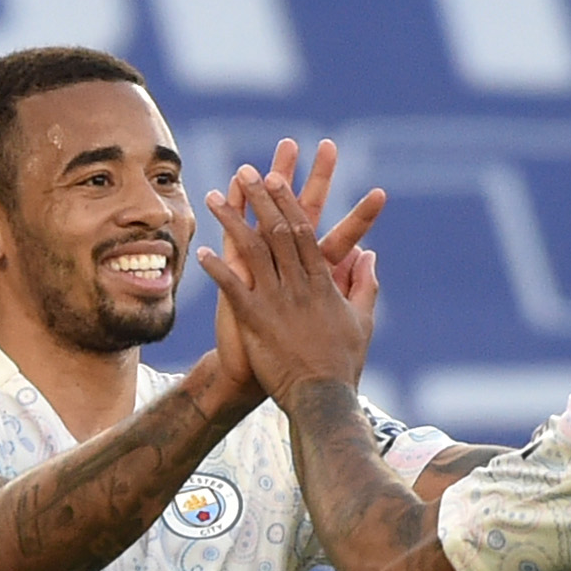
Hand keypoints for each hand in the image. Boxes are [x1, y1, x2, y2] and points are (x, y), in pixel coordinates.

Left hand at [200, 164, 374, 403]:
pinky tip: (201, 250)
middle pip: (277, 231)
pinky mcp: (257, 321)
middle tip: (245, 171)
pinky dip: (217, 268)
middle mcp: (299, 284)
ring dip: (231, 221)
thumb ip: (366, 284)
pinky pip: (233, 288)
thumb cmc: (343, 365)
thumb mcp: (363, 321)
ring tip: (212, 198)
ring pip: (252, 250)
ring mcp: (277, 301)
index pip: (303, 232)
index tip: (275, 179)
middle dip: (259, 198)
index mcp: (323, 282)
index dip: (287, 203)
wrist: (324, 399)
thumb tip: (369, 255)